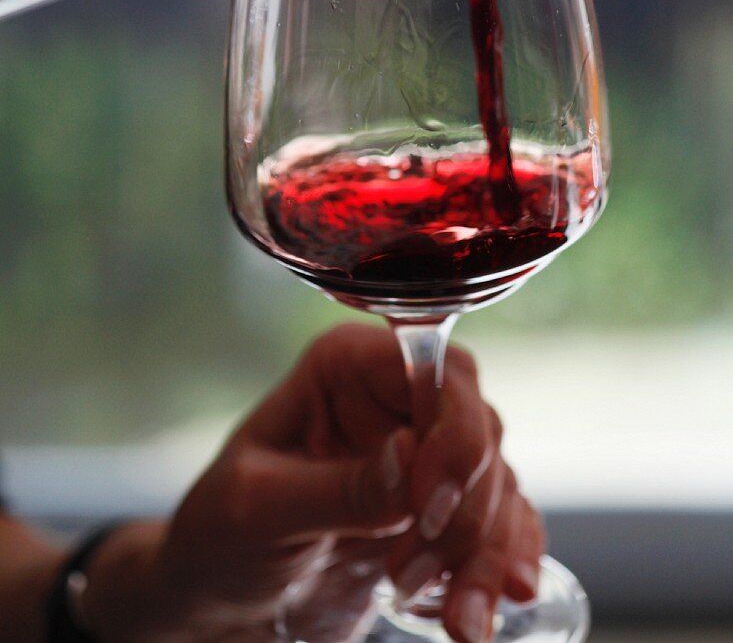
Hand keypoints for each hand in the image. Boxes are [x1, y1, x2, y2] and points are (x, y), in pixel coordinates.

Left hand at [82, 324, 542, 641]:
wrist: (221, 602)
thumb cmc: (219, 537)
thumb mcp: (257, 509)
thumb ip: (336, 488)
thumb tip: (411, 455)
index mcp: (342, 369)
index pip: (429, 367)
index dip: (449, 428)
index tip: (429, 507)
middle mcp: (392, 398)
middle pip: (474, 426)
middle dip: (464, 508)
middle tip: (411, 573)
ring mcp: (422, 453)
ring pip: (495, 481)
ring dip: (486, 552)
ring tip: (458, 620)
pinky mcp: (440, 508)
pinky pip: (501, 521)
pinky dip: (505, 561)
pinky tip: (495, 601)